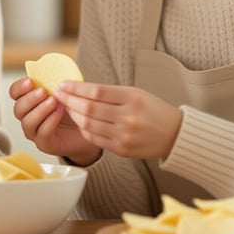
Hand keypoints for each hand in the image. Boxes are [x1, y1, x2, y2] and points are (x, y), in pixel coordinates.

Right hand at [9, 77, 100, 164]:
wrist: (90, 126)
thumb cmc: (76, 106)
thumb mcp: (67, 89)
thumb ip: (57, 81)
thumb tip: (53, 68)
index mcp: (30, 100)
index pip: (15, 93)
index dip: (19, 87)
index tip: (30, 81)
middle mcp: (28, 117)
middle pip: (18, 109)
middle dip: (29, 99)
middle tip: (43, 92)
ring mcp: (35, 132)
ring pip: (27, 122)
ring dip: (40, 110)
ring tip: (53, 101)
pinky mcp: (45, 144)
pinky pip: (42, 133)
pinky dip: (50, 121)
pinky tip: (59, 112)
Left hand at [53, 80, 182, 160]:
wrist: (175, 134)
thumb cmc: (153, 110)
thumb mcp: (136, 93)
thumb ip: (110, 93)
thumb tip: (79, 89)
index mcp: (133, 98)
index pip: (96, 91)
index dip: (76, 88)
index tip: (62, 84)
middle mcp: (129, 117)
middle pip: (89, 108)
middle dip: (69, 100)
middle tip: (58, 95)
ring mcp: (125, 135)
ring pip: (88, 125)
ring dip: (73, 115)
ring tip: (66, 107)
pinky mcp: (122, 149)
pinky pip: (95, 138)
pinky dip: (83, 129)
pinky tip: (78, 121)